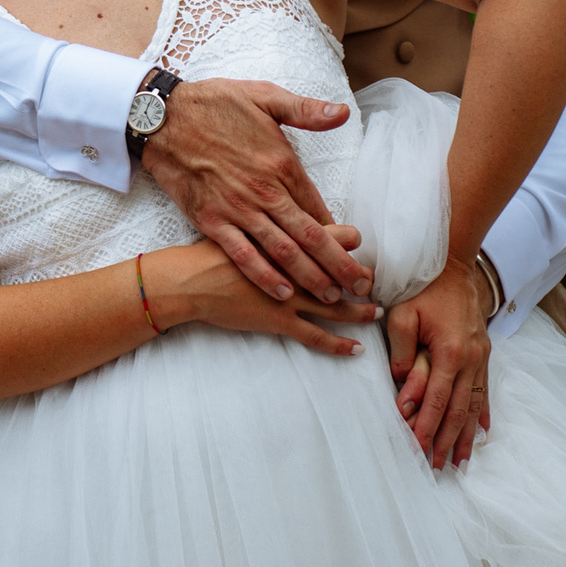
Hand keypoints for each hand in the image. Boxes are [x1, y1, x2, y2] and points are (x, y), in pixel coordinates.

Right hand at [141, 78, 362, 302]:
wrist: (161, 118)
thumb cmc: (213, 104)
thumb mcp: (264, 95)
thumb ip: (305, 109)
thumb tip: (343, 114)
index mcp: (281, 163)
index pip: (318, 205)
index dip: (339, 232)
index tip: (357, 250)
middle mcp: (264, 191)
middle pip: (309, 236)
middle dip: (338, 264)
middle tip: (360, 285)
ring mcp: (237, 209)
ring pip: (282, 251)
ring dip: (309, 276)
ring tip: (333, 297)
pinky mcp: (211, 221)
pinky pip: (243, 255)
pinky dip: (265, 277)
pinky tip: (284, 292)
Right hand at [147, 231, 378, 357]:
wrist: (188, 279)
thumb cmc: (212, 251)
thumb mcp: (242, 225)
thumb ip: (269, 223)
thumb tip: (290, 218)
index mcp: (286, 238)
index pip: (331, 236)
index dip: (350, 242)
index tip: (360, 246)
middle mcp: (294, 267)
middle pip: (339, 272)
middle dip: (360, 279)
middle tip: (375, 282)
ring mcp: (289, 296)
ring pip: (334, 305)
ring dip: (359, 310)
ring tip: (376, 312)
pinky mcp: (278, 321)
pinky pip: (315, 335)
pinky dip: (338, 343)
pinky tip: (356, 348)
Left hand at [384, 261, 492, 468]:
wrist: (455, 268)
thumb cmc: (424, 290)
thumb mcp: (402, 314)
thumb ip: (401, 350)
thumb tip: (401, 383)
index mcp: (450, 352)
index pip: (436, 401)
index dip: (427, 429)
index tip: (418, 451)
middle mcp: (470, 360)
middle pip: (458, 411)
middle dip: (447, 442)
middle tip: (438, 468)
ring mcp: (481, 358)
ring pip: (474, 407)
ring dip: (467, 437)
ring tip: (461, 462)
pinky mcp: (484, 355)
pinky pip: (485, 392)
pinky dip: (482, 416)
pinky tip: (483, 434)